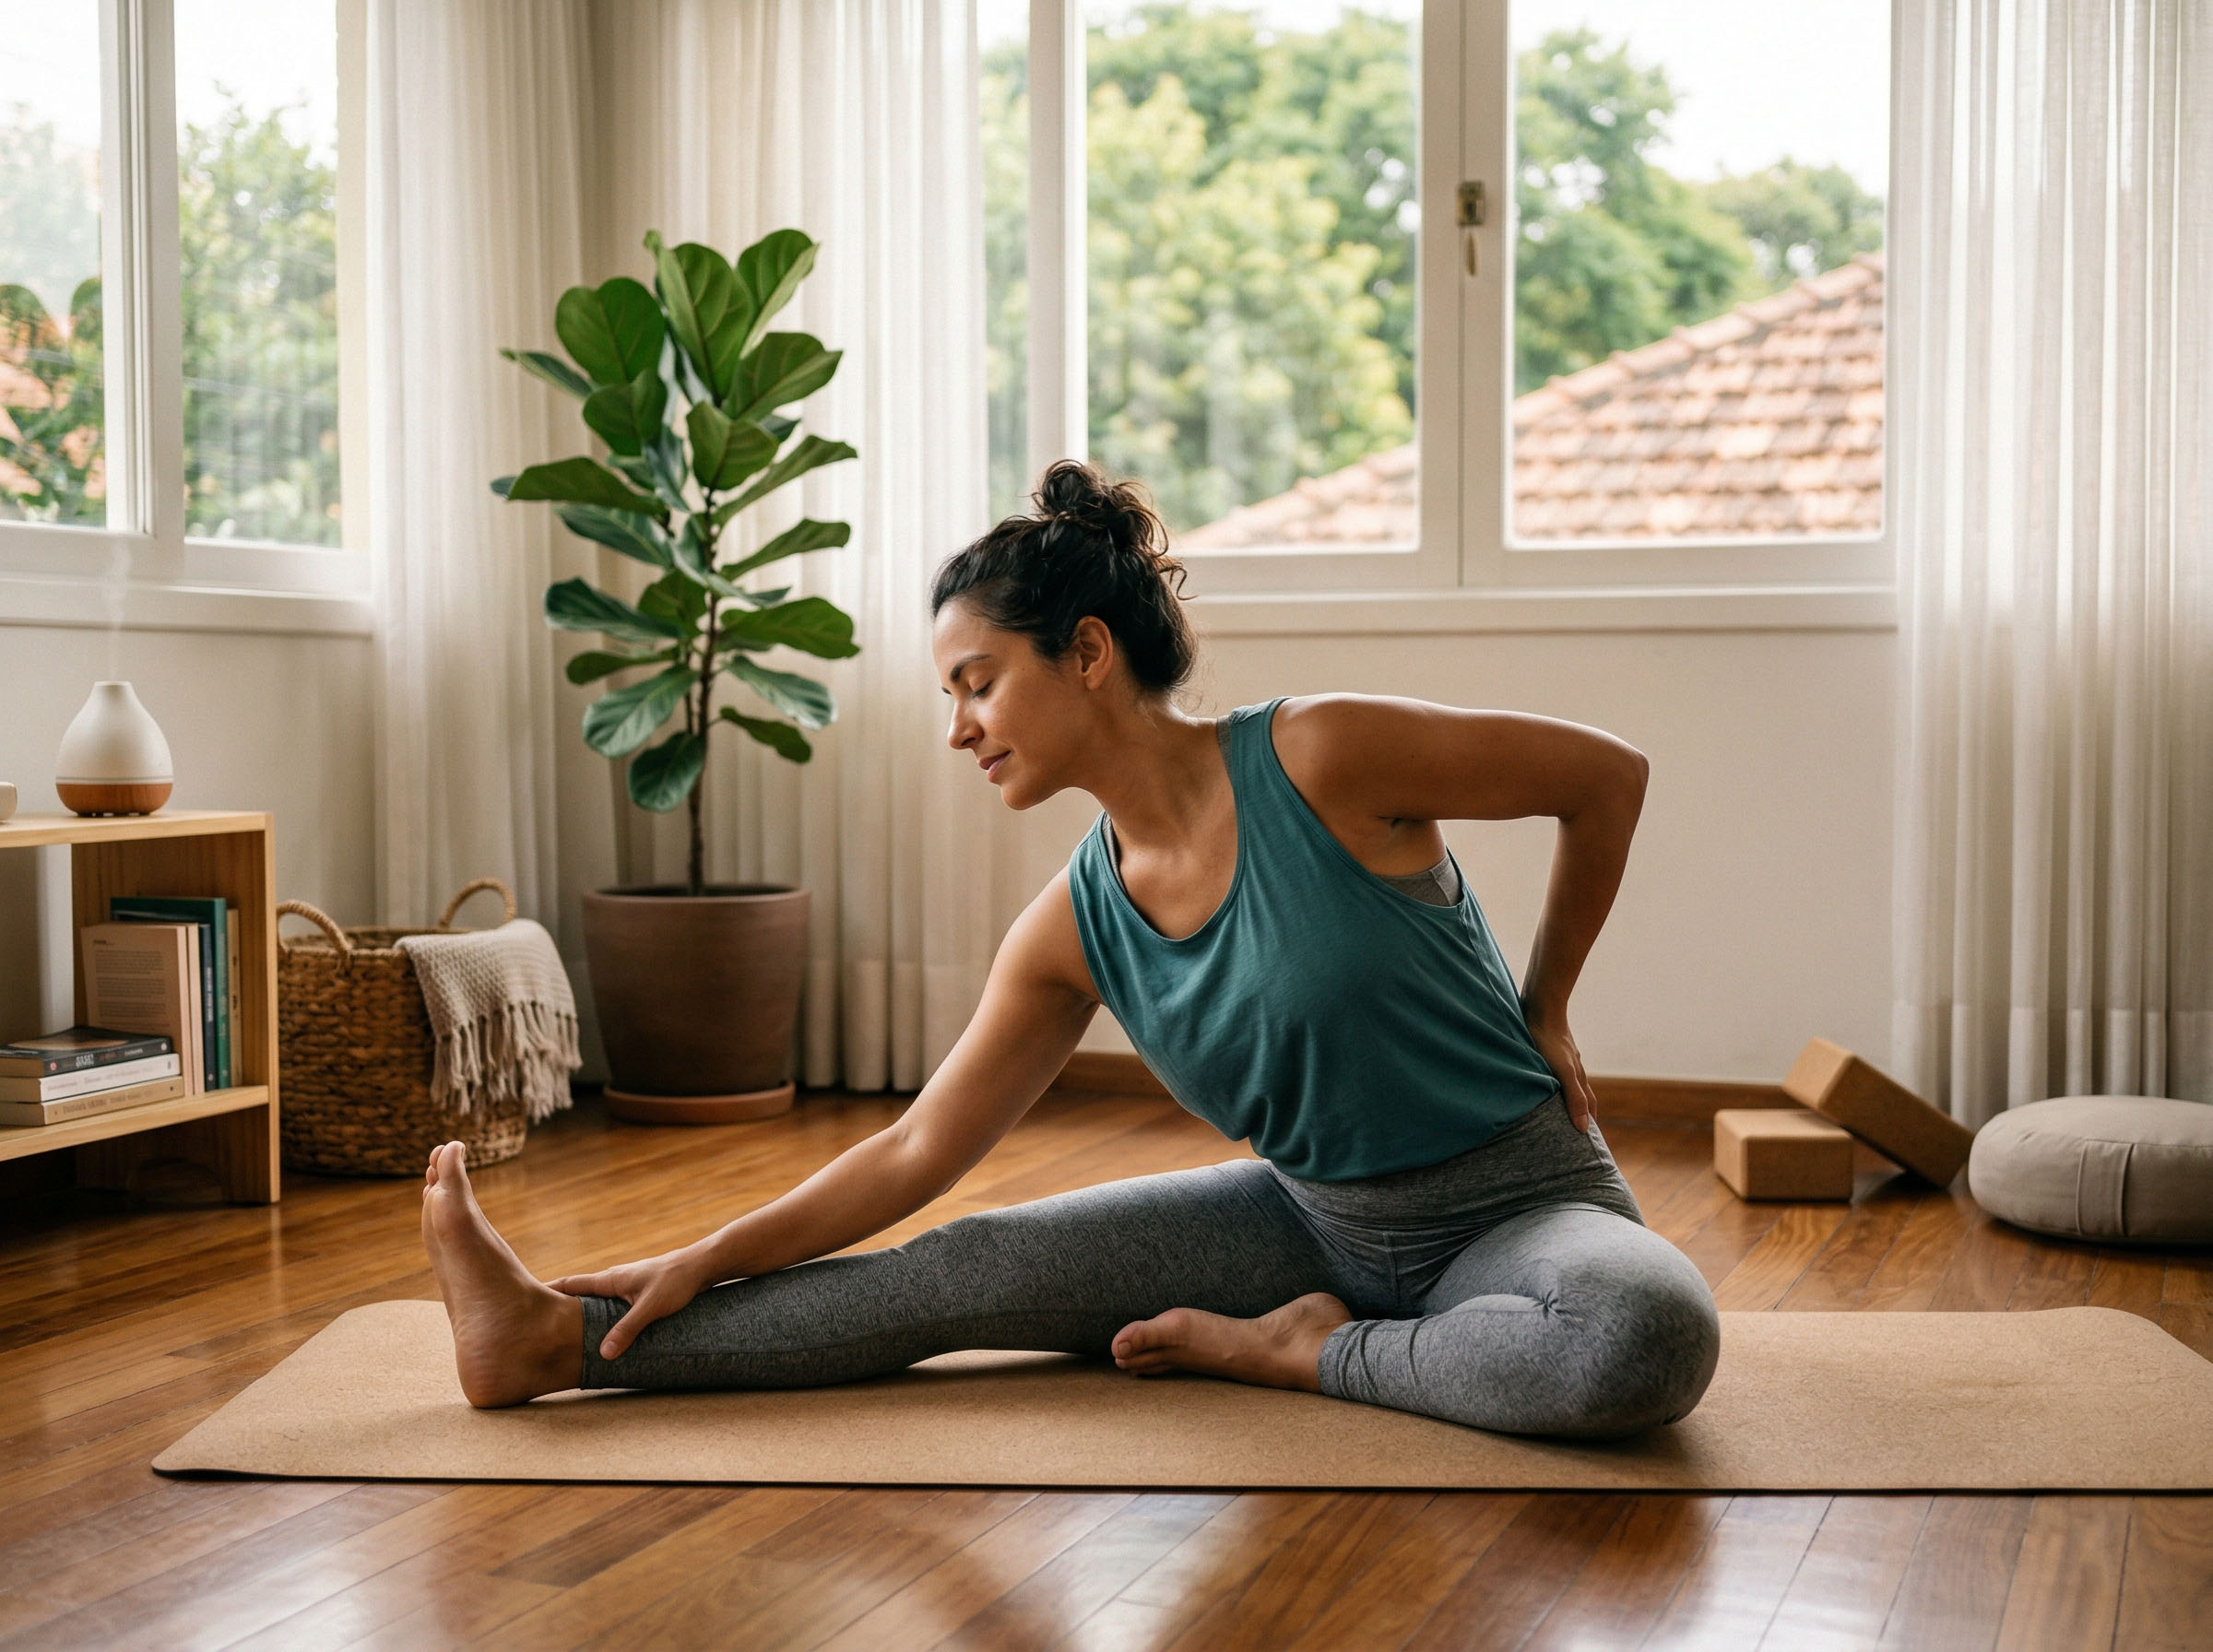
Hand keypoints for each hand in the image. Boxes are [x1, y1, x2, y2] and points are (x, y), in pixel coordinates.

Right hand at [549, 1245, 714, 1361]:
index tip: (521, 1302)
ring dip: (578, 1312)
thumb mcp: (651, 1308)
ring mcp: (625, 1285)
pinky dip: (598, 1315)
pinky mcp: (637, 1291)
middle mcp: (613, 1279)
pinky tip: (599, 1330)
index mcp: (609, 1279)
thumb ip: (628, 1329)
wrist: (702, 1265)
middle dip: (557, 1307)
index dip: (546, 1292)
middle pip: (577, 1293)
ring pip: (593, 1300)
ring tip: (561, 1332)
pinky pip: (609, 1304)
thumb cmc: (677, 1281)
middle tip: (534, 1324)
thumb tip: (603, 1354)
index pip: (569, 1284)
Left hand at [1523, 1005, 1595, 1131]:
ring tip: (1556, 1109)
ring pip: (1565, 1081)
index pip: (1589, 1105)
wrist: (1541, 1008)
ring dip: (1563, 1097)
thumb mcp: (1563, 1072)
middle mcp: (1572, 1068)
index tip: (1591, 1140)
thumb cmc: (1549, 1041)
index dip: (1590, 1121)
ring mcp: (1561, 1057)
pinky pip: (1551, 1070)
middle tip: (1575, 1129)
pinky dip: (1550, 1082)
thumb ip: (1574, 1098)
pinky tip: (1541, 1081)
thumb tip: (1584, 1128)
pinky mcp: (1546, 1048)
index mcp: (1578, 1076)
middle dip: (1579, 1111)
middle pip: (1579, 1094)